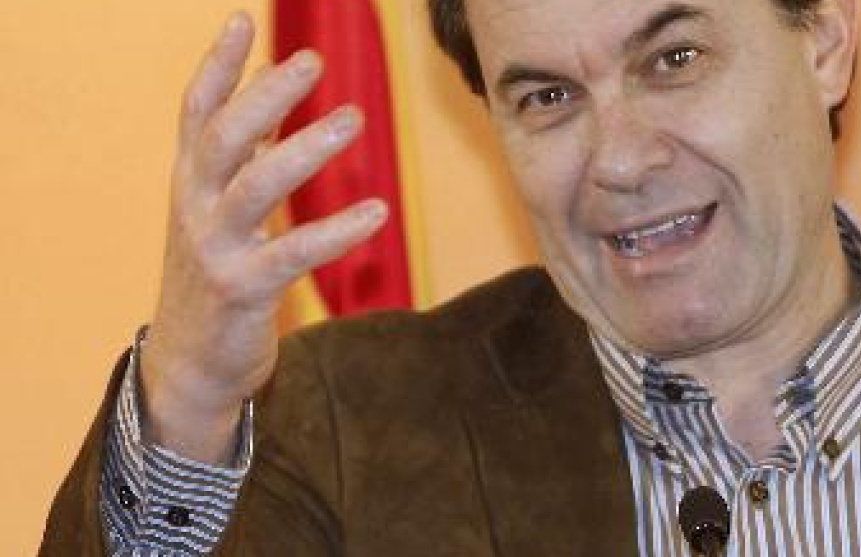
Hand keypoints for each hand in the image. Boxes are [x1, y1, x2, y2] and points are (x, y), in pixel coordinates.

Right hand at [140, 12, 386, 463]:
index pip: (195, 112)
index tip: (243, 20)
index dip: (217, 65)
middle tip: (312, 60)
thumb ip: (241, 161)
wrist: (189, 364)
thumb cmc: (212, 279)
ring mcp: (215, 250)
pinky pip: (294, 252)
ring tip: (353, 118)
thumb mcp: (216, 214)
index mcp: (189, 185)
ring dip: (305, 149)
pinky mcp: (243, 290)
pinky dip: (338, 230)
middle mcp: (195, 210)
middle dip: (266, 95)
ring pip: (256, 186)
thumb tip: (266, 104)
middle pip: (223, 138)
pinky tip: (377, 211)